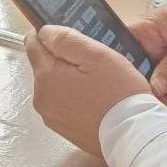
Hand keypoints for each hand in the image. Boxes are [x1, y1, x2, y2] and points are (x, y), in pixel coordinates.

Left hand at [25, 25, 149, 156]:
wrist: (133, 134)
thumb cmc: (119, 93)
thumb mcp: (97, 55)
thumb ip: (66, 39)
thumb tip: (44, 32)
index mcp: (46, 75)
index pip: (34, 43)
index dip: (51, 35)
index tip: (70, 38)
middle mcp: (41, 97)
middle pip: (45, 65)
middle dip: (63, 59)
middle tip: (93, 63)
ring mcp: (50, 115)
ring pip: (54, 84)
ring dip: (69, 78)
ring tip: (97, 83)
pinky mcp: (62, 128)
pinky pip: (62, 103)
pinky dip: (74, 97)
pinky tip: (95, 99)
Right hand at [128, 0, 166, 106]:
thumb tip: (154, 88)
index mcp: (151, 25)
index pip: (125, 45)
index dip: (123, 66)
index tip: (130, 86)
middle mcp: (154, 37)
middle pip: (139, 65)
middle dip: (147, 84)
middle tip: (157, 100)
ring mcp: (165, 49)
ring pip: (154, 74)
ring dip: (163, 89)